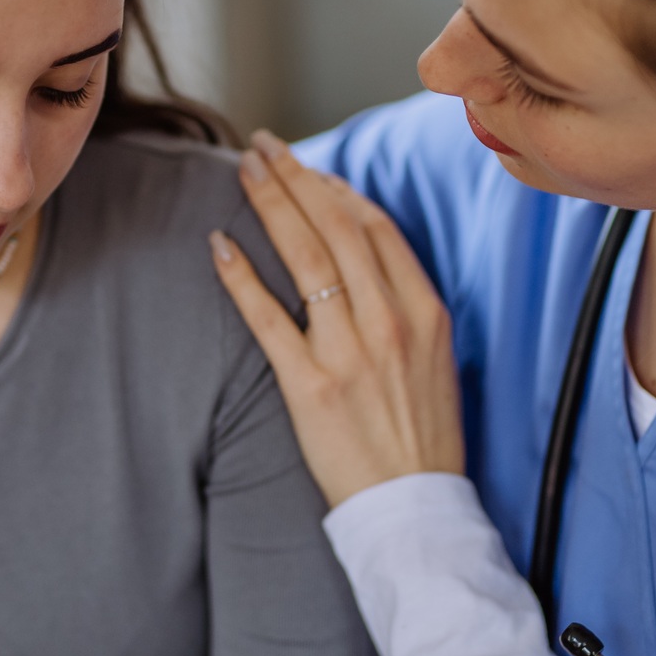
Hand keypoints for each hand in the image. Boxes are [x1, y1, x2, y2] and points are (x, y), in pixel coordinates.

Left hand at [210, 130, 464, 508]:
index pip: (375, 227)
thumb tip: (364, 259)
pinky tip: (219, 243)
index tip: (308, 168)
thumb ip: (404, 306)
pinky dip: (241, 275)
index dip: (336, 189)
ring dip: (269, 202)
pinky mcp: (310, 387)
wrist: (416, 510)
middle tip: (262, 144)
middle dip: (295, 176)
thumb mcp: (435, 359)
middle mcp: (389, 322)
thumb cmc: (423, 438)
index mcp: (424, 311)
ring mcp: (349, 353)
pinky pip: (267, 317)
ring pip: (303, 256)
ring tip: (243, 169)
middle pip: (335, 226)